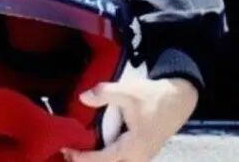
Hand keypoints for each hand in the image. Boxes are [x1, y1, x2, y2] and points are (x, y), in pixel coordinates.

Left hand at [62, 77, 198, 161]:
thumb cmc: (154, 96)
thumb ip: (104, 94)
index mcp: (135, 147)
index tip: (65, 150)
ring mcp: (140, 155)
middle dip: (88, 161)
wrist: (179, 97)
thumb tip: (82, 98)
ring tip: (75, 150)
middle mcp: (138, 157)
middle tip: (66, 151)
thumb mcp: (128, 91)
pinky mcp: (140, 150)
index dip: (83, 157)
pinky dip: (105, 154)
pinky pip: (119, 157)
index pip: (103, 160)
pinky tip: (91, 145)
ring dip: (97, 158)